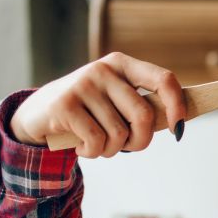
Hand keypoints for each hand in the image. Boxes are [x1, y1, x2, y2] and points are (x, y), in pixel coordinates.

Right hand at [9, 52, 186, 157]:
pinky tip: (82, 147)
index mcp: (123, 65)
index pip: (163, 79)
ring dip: (112, 150)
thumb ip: (143, 106)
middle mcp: (104, 70)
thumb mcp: (116, 101)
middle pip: (143, 115)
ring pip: (119, 133)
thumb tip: (179, 122)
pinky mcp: (64, 105)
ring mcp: (83, 85)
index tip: (178, 128)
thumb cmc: (90, 112)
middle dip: (140, 141)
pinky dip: (93, 152)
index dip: (177, 105)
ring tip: (98, 144)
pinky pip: (96, 141)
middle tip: (129, 147)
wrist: (38, 115)